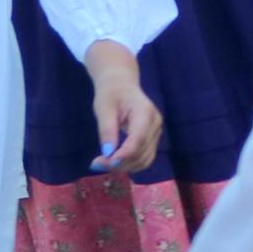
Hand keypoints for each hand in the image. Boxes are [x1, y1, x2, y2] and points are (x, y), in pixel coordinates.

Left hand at [83, 39, 162, 174]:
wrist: (121, 84)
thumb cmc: (111, 93)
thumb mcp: (103, 108)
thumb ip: (107, 130)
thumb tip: (108, 153)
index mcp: (145, 112)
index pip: (138, 139)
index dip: (124, 155)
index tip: (105, 162)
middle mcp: (155, 123)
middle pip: (142, 152)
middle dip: (120, 163)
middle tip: (96, 164)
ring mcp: (156, 132)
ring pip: (145, 159)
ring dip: (124, 166)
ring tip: (102, 163)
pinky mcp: (153, 139)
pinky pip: (144, 158)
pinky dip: (129, 164)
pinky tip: (113, 162)